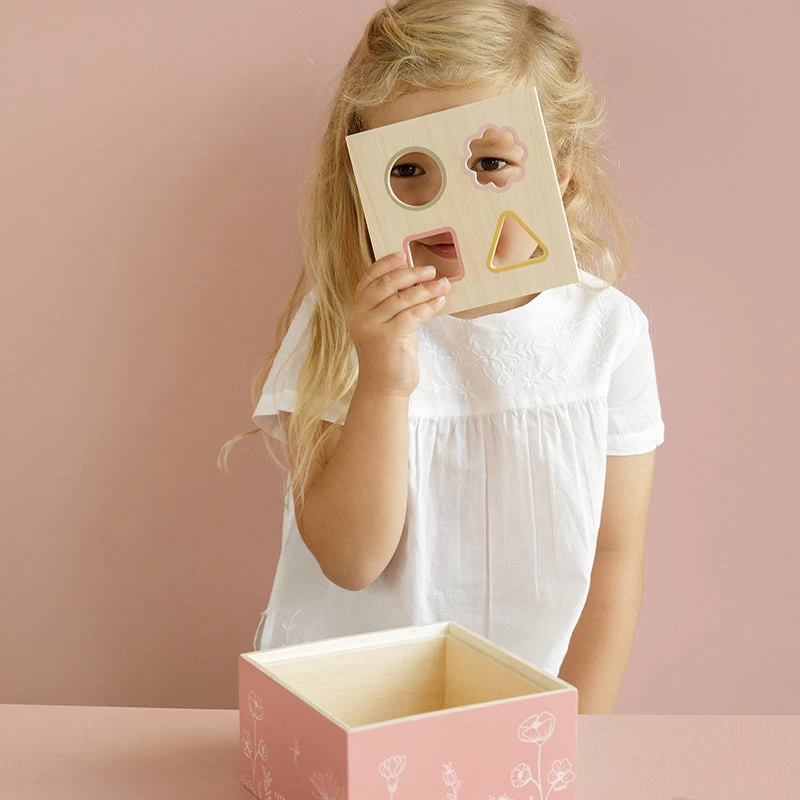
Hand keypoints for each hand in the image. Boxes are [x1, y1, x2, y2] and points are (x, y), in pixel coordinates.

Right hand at [347, 250, 450, 397]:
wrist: (384, 387)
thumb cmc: (388, 354)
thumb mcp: (386, 323)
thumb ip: (393, 302)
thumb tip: (416, 276)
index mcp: (357, 309)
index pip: (369, 278)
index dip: (386, 263)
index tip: (404, 254)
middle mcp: (361, 316)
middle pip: (386, 283)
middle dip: (411, 273)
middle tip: (431, 270)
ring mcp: (373, 327)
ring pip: (403, 298)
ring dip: (427, 289)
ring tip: (443, 284)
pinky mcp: (389, 338)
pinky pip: (413, 314)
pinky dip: (429, 305)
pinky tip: (440, 301)